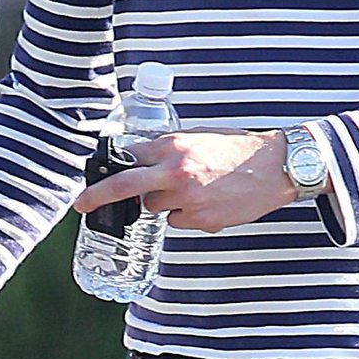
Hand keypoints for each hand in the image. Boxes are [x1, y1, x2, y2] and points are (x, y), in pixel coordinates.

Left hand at [73, 130, 297, 232]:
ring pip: (155, 208)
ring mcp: (188, 198)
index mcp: (174, 146)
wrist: (276, 167)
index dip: (109, 170)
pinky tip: (209, 202)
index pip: (128, 157)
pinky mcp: (202, 220)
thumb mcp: (199, 137)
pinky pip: (179, 221)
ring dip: (164, 202)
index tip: (92, 180)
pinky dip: (186, 215)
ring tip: (194, 190)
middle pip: (124, 187)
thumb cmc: (238, 149)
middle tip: (82, 206)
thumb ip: (169, 150)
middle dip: (97, 197)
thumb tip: (140, 160)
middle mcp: (176, 171)